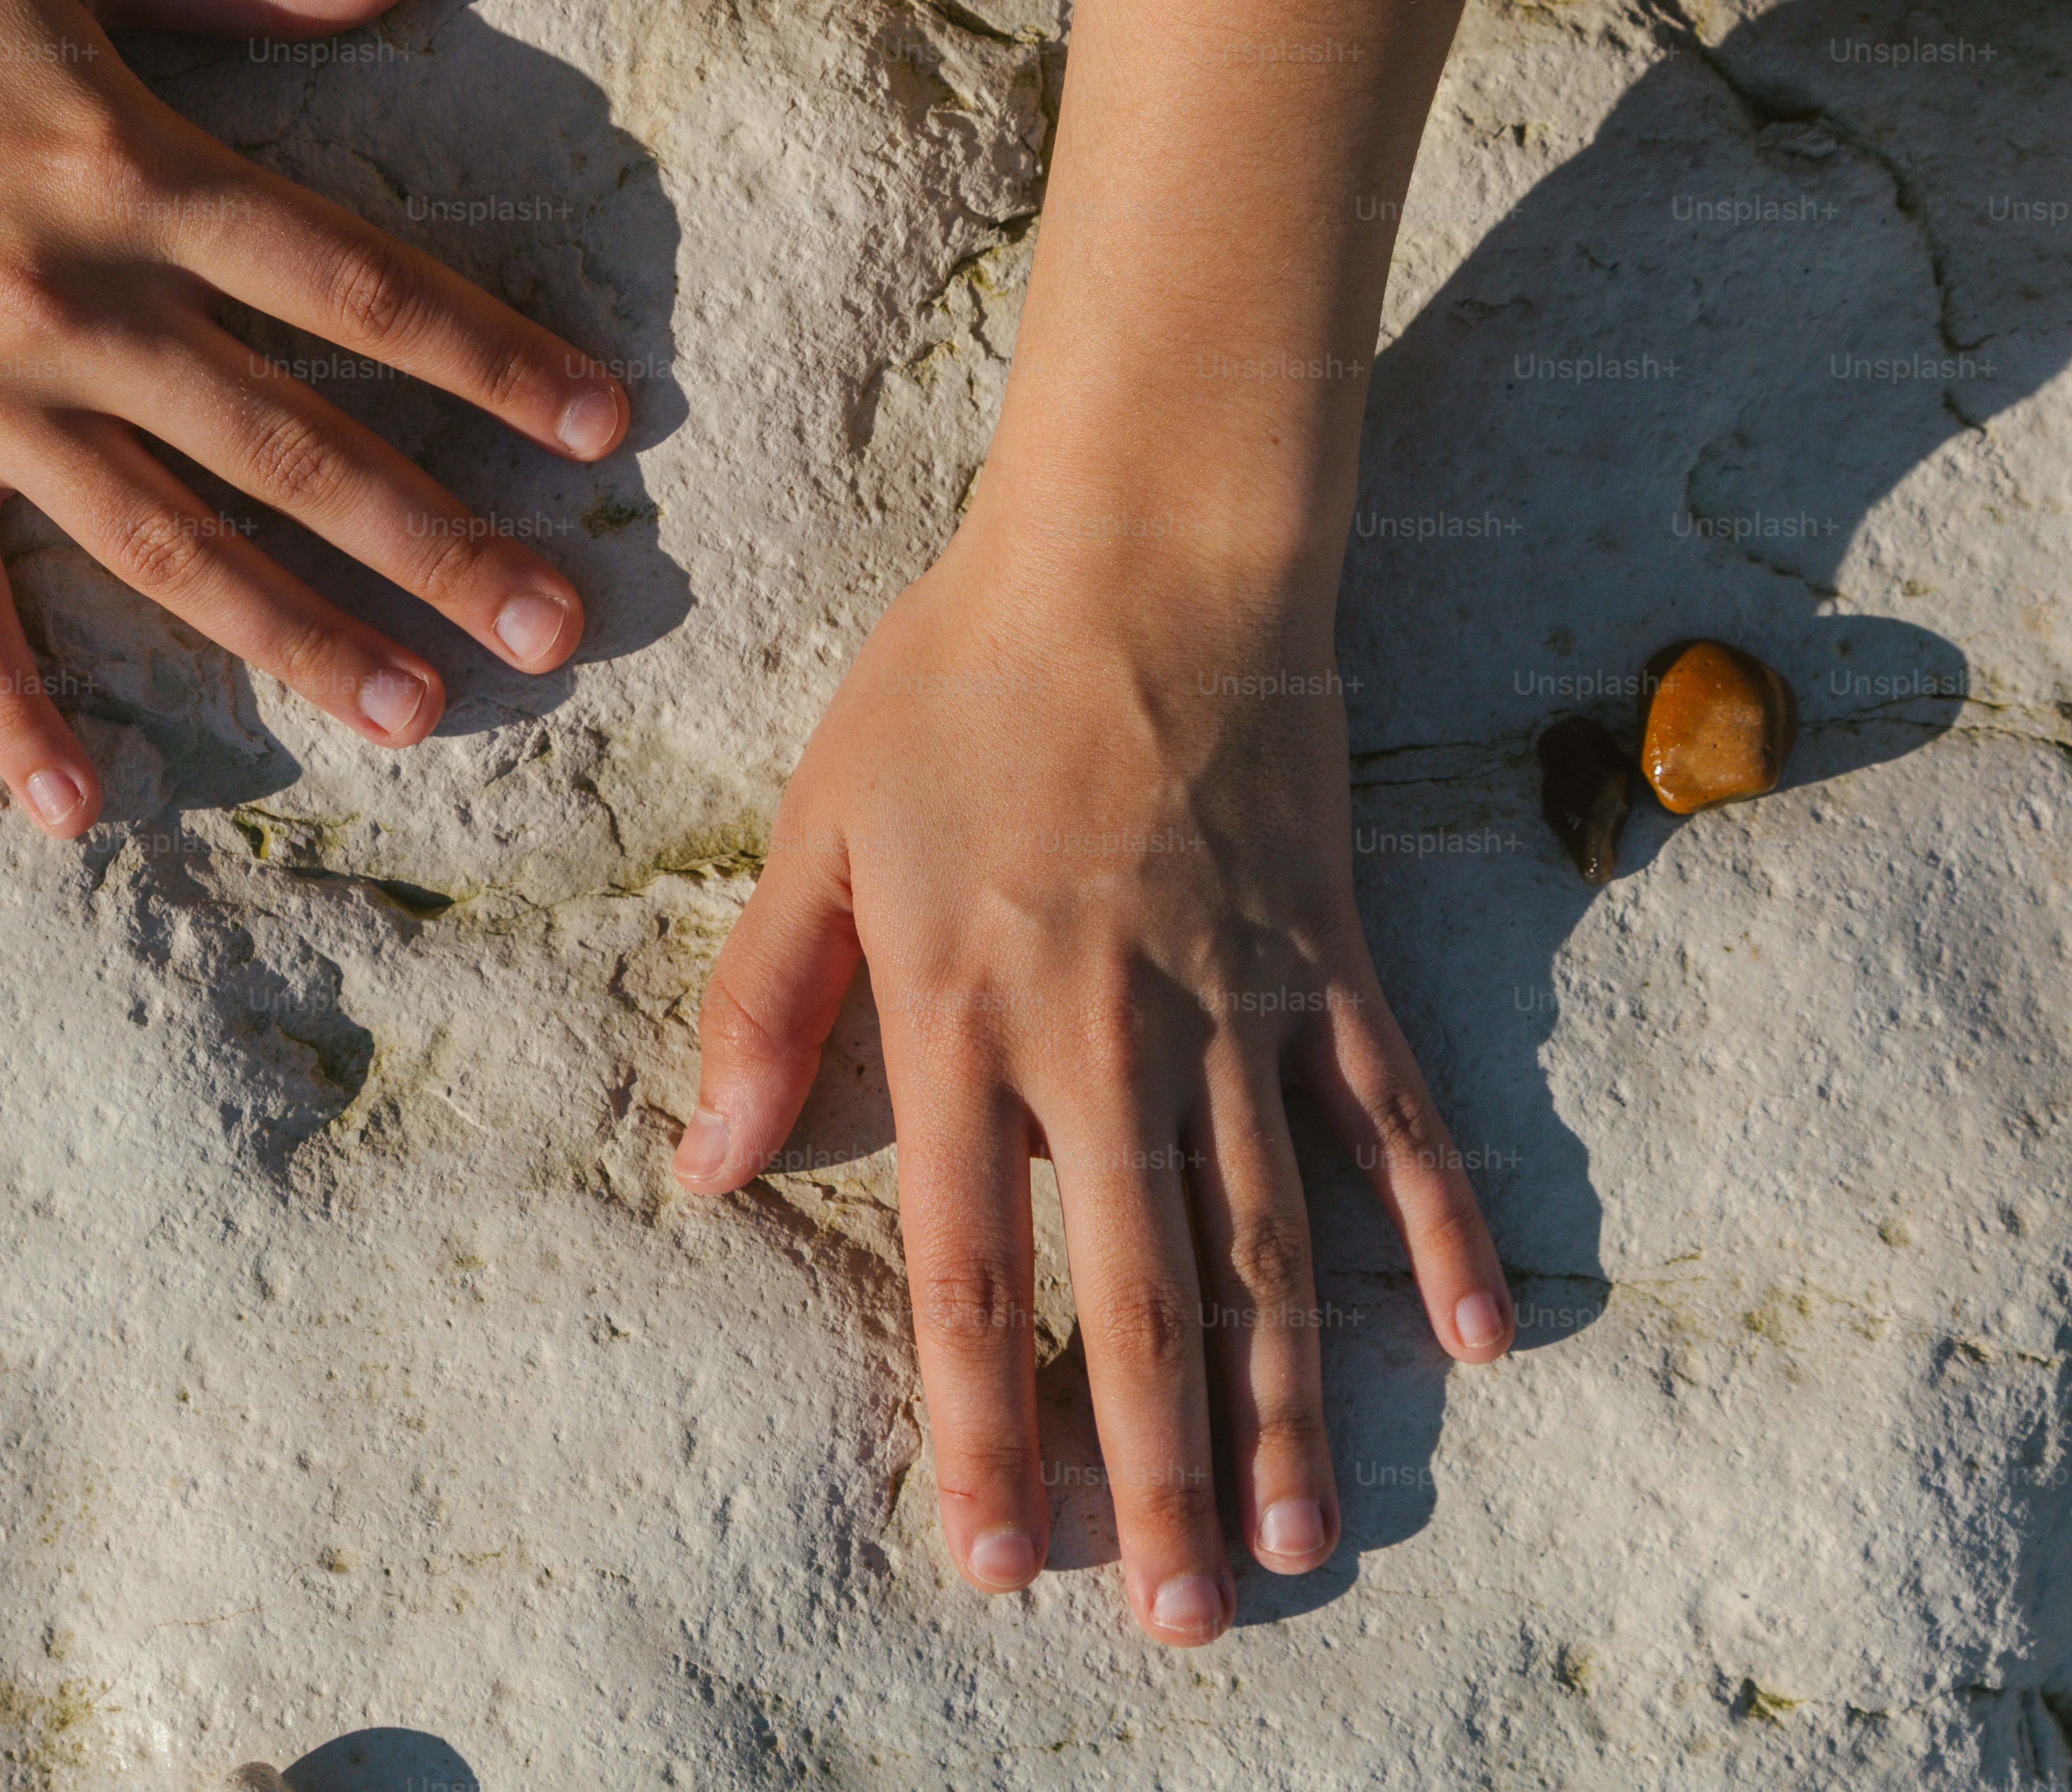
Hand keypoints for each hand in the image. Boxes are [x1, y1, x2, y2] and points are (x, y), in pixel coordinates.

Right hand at [0, 0, 626, 832]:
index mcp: (135, 171)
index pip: (352, 281)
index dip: (486, 354)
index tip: (598, 426)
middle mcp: (73, 303)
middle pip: (289, 440)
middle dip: (433, 537)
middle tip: (554, 625)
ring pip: (165, 541)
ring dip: (294, 634)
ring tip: (415, 708)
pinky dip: (11, 712)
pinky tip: (74, 812)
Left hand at [674, 498, 1513, 1640]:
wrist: (1136, 554)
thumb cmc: (953, 685)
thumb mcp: (816, 828)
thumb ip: (763, 1004)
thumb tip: (699, 1168)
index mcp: (961, 1020)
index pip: (962, 1268)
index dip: (979, 1422)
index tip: (997, 1555)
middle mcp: (1105, 1042)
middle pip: (1136, 1297)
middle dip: (1151, 1474)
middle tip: (1184, 1620)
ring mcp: (1235, 1008)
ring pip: (1270, 1245)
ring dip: (1287, 1406)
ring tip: (1301, 1542)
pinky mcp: (1328, 958)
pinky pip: (1395, 1117)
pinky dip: (1437, 1228)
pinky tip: (1475, 1345)